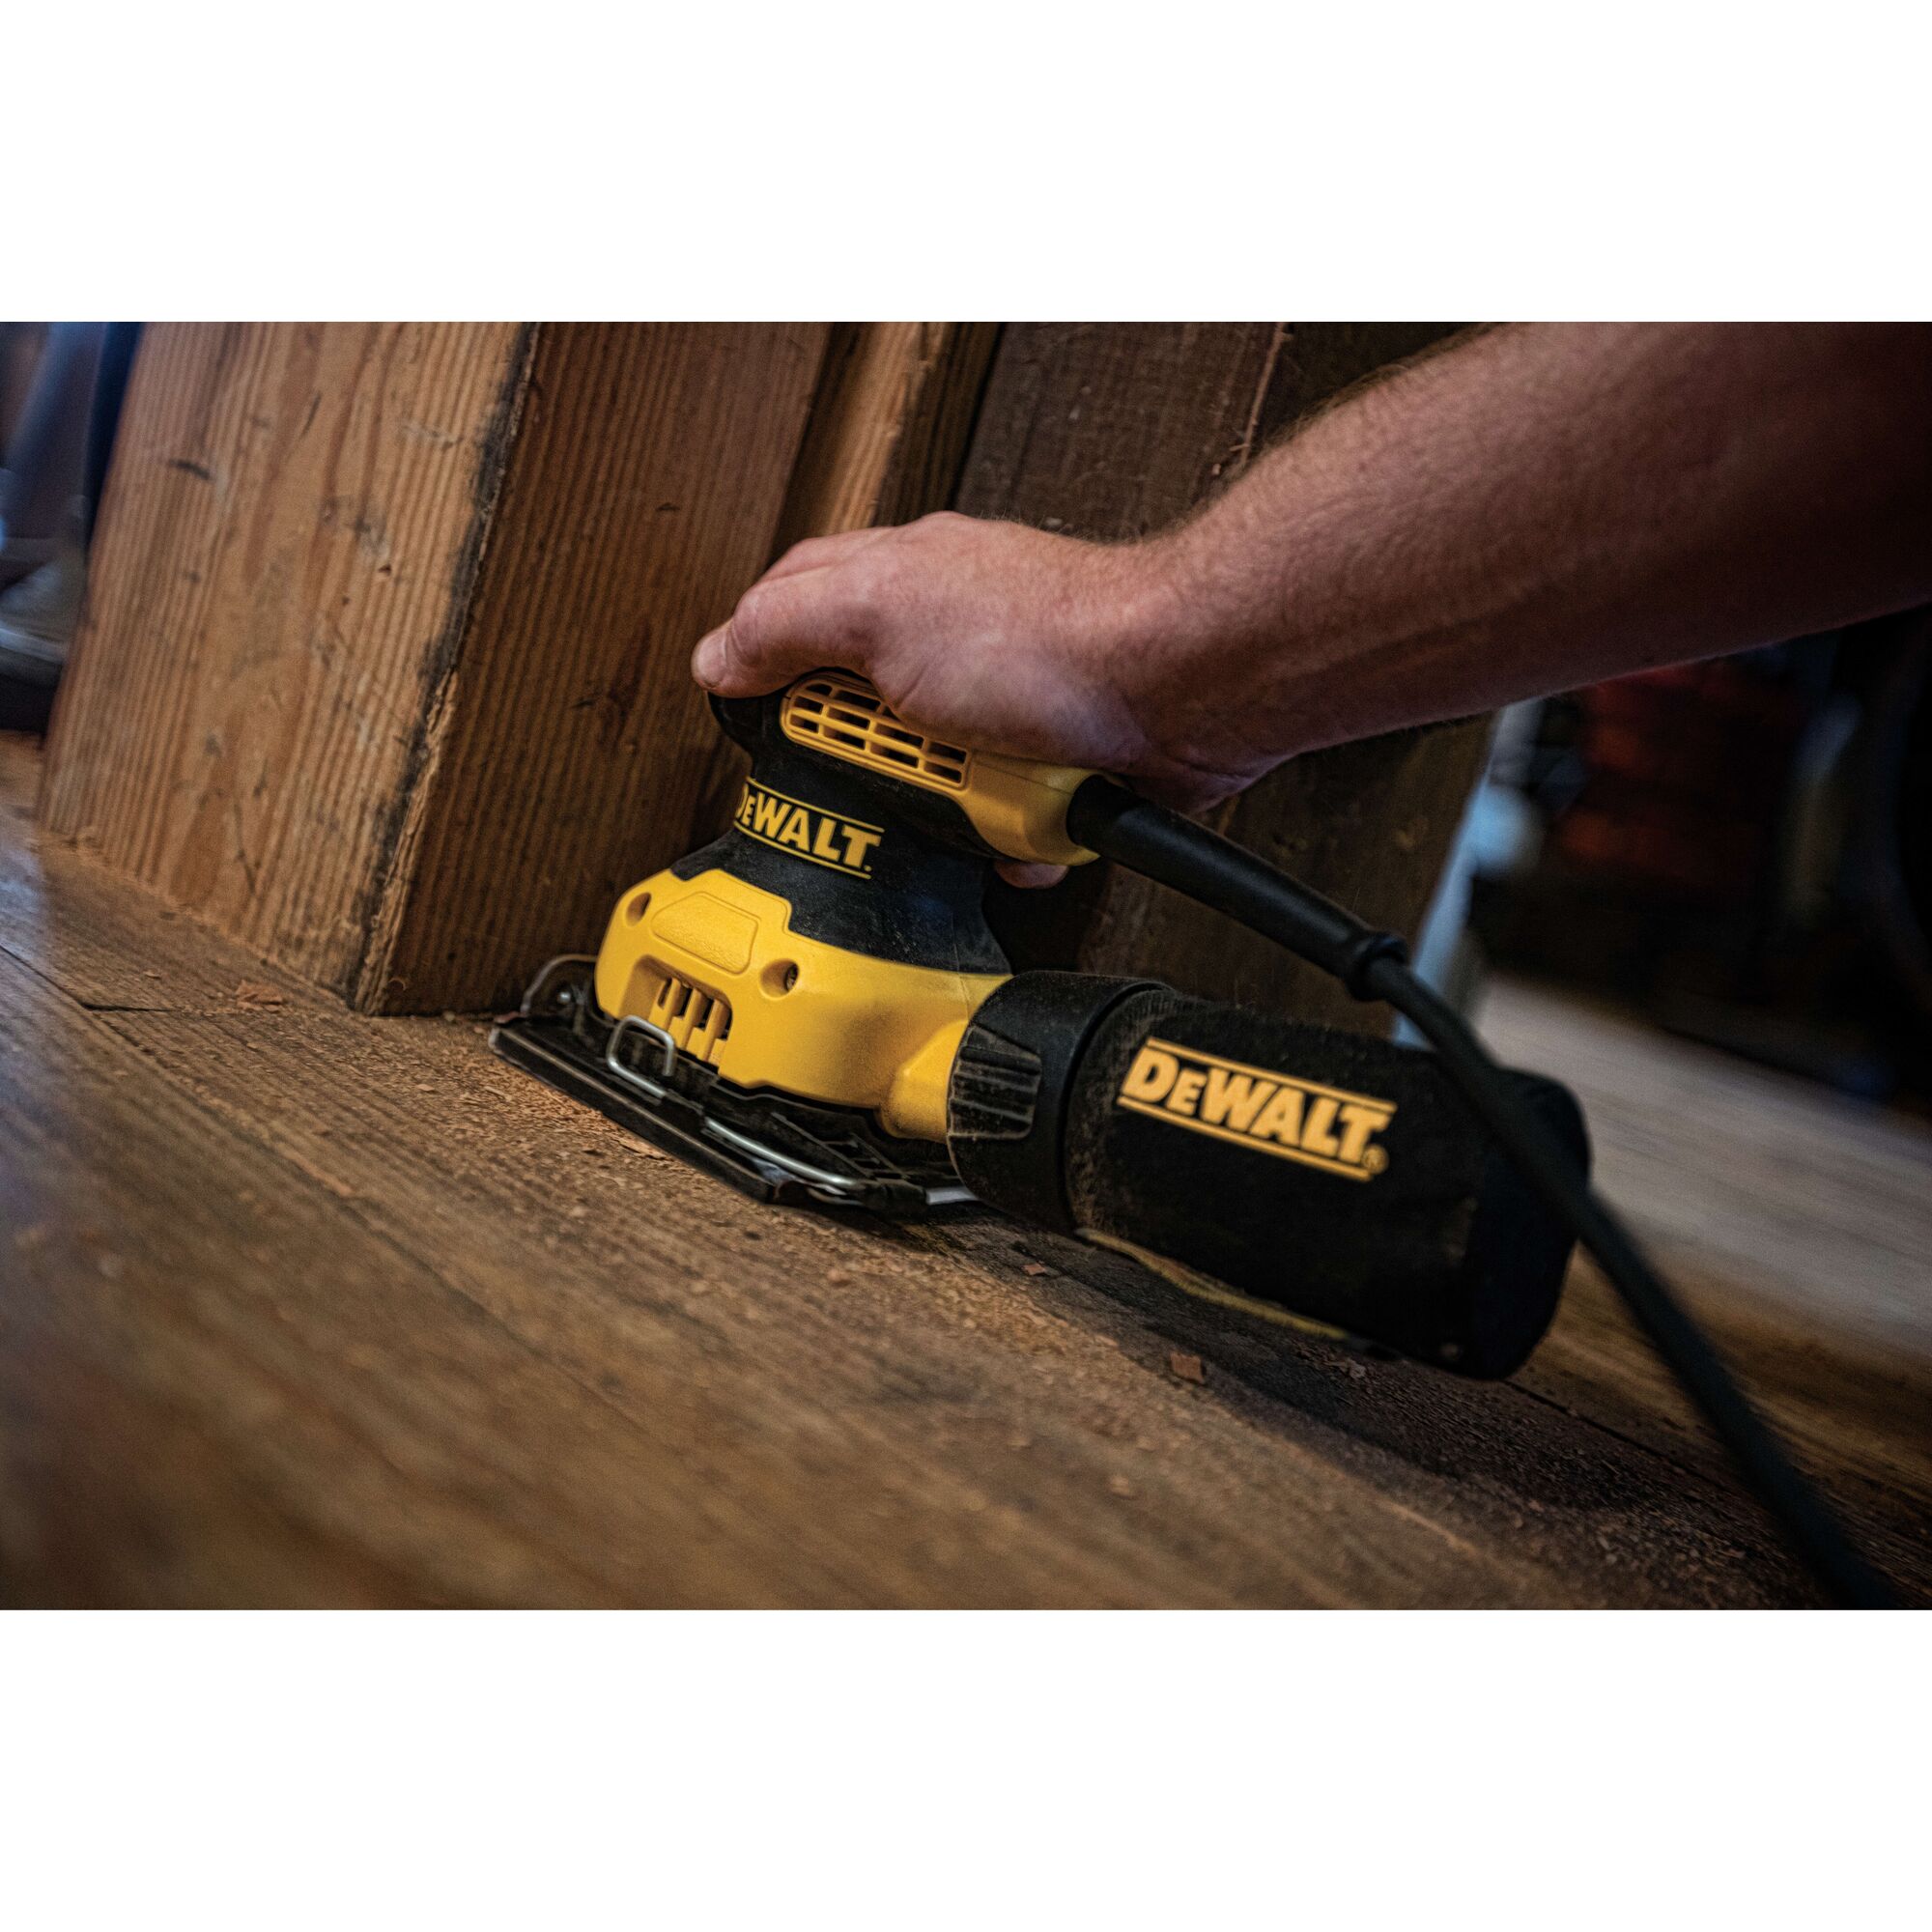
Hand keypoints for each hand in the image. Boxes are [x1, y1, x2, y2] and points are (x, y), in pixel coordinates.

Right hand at [690, 514, 1253, 882]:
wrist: (1179, 690)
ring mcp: (1001, 707)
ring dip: (942, 811)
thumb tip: (718, 655)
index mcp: (895, 585)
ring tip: (962, 800)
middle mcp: (947, 639)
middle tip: (872, 783)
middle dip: (863, 769)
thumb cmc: (1054, 638)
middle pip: (858, 724)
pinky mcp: (1049, 764)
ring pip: (929, 786)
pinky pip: (999, 823)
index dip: (767, 683)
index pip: (793, 623)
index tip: (761, 738)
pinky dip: (1006, 836)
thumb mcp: (879, 612)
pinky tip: (1013, 828)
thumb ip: (788, 627)